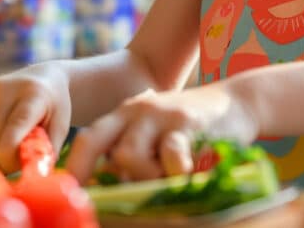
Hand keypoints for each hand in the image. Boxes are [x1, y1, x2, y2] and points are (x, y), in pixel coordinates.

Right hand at [0, 63, 70, 172]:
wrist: (41, 79)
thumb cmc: (53, 107)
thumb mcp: (60, 128)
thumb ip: (47, 153)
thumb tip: (34, 178)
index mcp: (32, 95)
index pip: (11, 134)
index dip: (11, 160)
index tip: (21, 165)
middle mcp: (3, 90)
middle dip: (4, 161)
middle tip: (19, 159)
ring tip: (10, 152)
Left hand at [63, 82, 257, 183]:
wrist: (236, 102)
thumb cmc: (192, 131)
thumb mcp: (157, 137)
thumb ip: (134, 156)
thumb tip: (109, 189)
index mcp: (124, 115)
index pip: (87, 139)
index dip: (74, 167)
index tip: (67, 193)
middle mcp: (136, 110)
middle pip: (97, 142)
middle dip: (94, 174)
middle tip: (102, 200)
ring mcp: (160, 114)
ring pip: (128, 154)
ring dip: (141, 177)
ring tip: (163, 181)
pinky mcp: (186, 122)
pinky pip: (169, 153)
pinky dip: (172, 172)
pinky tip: (184, 176)